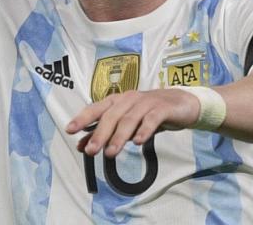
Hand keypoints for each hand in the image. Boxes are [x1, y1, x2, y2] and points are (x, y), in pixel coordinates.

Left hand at [66, 88, 200, 157]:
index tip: (70, 130)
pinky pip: (152, 119)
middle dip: (100, 133)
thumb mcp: (126, 123)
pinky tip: (138, 142)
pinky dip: (144, 130)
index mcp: (118, 101)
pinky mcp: (163, 108)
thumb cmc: (150, 113)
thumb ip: (105, 133)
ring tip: (111, 152)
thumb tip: (81, 146)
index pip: (97, 108)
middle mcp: (130, 99)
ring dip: (119, 136)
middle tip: (91, 151)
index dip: (83, 118)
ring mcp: (147, 102)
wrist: (182, 103)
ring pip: (129, 118)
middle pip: (112, 115)